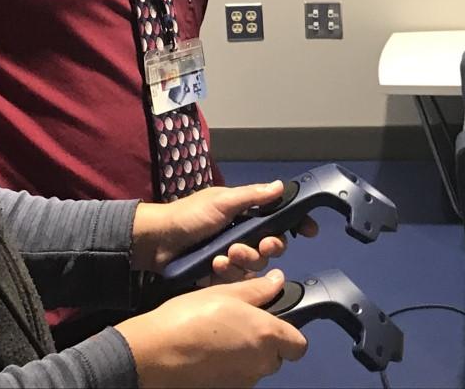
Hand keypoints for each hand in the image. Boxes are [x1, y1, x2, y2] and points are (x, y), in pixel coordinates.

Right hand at [115, 270, 307, 387]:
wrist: (153, 355)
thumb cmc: (188, 318)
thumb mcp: (223, 293)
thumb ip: (257, 289)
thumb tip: (277, 281)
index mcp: (267, 335)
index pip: (299, 344)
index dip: (290, 332)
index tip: (274, 322)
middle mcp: (261, 364)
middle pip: (277, 356)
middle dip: (264, 342)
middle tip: (238, 324)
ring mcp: (244, 382)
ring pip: (256, 367)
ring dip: (245, 355)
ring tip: (218, 337)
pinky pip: (237, 378)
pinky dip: (229, 368)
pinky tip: (209, 354)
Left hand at [132, 180, 319, 278]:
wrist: (156, 243)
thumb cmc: (188, 216)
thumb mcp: (221, 201)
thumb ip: (252, 196)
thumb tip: (281, 186)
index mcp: (245, 213)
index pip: (278, 217)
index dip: (296, 224)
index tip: (309, 231)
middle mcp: (242, 234)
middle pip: (273, 245)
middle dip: (269, 246)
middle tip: (258, 244)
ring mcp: (232, 256)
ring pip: (257, 264)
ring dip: (246, 259)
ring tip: (227, 256)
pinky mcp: (221, 276)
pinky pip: (238, 279)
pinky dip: (229, 272)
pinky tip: (216, 266)